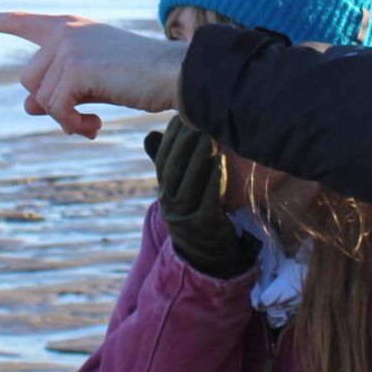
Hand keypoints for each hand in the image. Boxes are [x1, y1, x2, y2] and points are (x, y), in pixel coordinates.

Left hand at [0, 11, 186, 137]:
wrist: (172, 74)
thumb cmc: (137, 77)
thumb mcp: (90, 82)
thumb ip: (57, 88)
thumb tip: (27, 107)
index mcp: (67, 28)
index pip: (20, 22)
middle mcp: (63, 33)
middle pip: (29, 81)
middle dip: (51, 105)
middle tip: (80, 119)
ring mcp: (67, 48)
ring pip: (41, 99)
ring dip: (65, 119)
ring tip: (91, 123)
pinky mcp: (75, 69)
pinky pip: (56, 110)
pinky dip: (72, 126)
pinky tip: (95, 128)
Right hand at [149, 117, 254, 276]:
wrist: (209, 257)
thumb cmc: (197, 214)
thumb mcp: (181, 191)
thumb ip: (170, 166)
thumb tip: (151, 135)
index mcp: (164, 192)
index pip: (163, 159)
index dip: (171, 137)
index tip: (181, 114)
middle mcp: (169, 204)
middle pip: (174, 168)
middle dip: (185, 141)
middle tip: (198, 117)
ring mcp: (185, 217)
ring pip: (189, 182)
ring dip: (200, 156)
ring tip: (210, 133)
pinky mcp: (205, 227)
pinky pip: (208, 198)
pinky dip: (213, 178)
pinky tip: (220, 160)